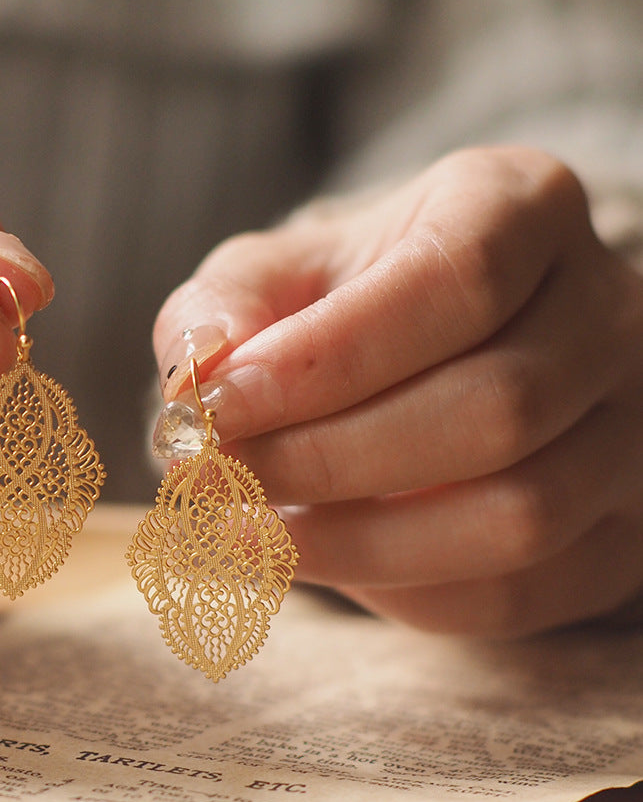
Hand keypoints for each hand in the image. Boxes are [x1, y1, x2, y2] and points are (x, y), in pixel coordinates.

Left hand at [153, 147, 642, 635]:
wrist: (420, 360)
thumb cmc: (337, 309)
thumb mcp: (270, 278)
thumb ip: (221, 308)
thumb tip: (201, 367)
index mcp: (522, 208)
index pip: (454, 281)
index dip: (325, 362)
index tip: (215, 411)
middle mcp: (606, 312)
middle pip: (496, 409)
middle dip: (329, 461)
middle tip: (215, 482)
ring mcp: (630, 431)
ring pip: (518, 515)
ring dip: (357, 542)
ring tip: (249, 532)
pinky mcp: (615, 534)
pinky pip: (514, 592)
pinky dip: (397, 591)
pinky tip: (318, 557)